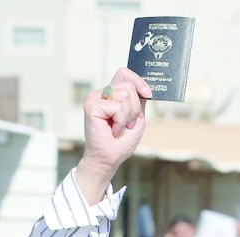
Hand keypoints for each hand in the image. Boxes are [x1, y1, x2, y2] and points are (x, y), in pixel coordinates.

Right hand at [75, 68, 151, 204]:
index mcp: (111, 94)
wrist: (109, 158)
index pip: (124, 74)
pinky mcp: (91, 105)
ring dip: (128, 115)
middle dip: (134, 108)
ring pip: (125, 94)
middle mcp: (102, 93)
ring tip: (119, 127)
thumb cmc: (121, 141)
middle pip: (129, 86)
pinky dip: (121, 120)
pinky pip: (117, 106)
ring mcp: (95, 98)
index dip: (139, 81)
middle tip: (127, 123)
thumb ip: (138, 102)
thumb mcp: (136, 118)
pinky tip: (113, 130)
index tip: (148, 94)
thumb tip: (144, 89)